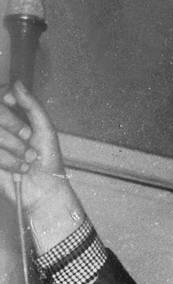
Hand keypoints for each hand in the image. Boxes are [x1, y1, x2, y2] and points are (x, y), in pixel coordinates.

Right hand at [0, 81, 83, 252]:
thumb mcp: (45, 130)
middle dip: (14, 126)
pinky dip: (8, 161)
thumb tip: (16, 83)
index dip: (5, 97)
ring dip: (14, 147)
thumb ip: (31, 106)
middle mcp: (2, 128)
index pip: (2, 94)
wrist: (44, 191)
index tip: (12, 104)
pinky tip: (18, 169)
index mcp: (14, 116)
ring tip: (28, 160)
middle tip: (29, 140)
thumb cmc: (48, 162)